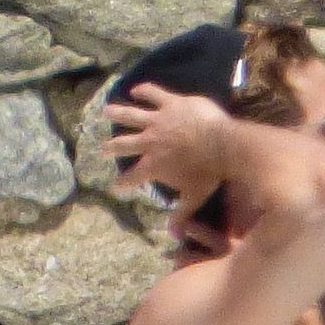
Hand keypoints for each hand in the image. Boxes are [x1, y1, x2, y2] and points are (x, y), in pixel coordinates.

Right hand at [103, 83, 232, 226]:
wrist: (222, 144)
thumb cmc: (209, 174)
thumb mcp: (195, 197)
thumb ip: (182, 214)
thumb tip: (174, 235)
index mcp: (154, 165)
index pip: (133, 177)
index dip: (123, 183)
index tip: (115, 187)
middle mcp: (150, 142)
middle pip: (124, 144)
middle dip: (112, 147)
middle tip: (102, 148)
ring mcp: (158, 120)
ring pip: (131, 115)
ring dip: (117, 113)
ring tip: (106, 111)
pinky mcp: (170, 103)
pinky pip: (153, 94)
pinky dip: (144, 91)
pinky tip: (135, 89)